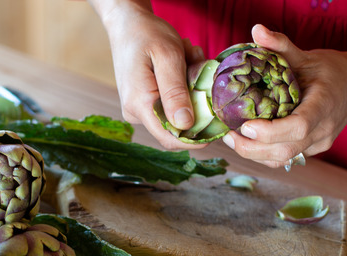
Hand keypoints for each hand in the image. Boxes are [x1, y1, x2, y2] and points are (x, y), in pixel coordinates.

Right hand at [97, 1, 206, 149]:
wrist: (127, 24)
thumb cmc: (147, 34)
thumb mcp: (168, 56)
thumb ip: (175, 91)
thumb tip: (185, 125)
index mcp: (140, 104)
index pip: (170, 138)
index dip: (197, 140)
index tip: (220, 126)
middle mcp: (135, 113)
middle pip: (176, 128)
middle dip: (196, 106)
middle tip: (200, 70)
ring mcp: (137, 109)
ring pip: (175, 113)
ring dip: (191, 91)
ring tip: (189, 60)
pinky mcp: (142, 103)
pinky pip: (169, 104)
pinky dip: (182, 87)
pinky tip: (182, 64)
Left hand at [223, 24, 346, 167]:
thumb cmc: (332, 69)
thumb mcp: (307, 55)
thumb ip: (281, 45)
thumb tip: (256, 30)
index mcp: (324, 105)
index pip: (298, 127)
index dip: (269, 132)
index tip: (245, 125)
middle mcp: (324, 129)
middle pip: (285, 151)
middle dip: (251, 148)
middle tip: (228, 135)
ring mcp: (320, 143)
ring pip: (283, 159)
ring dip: (254, 154)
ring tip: (233, 139)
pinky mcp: (314, 149)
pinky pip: (286, 158)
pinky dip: (264, 154)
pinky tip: (249, 141)